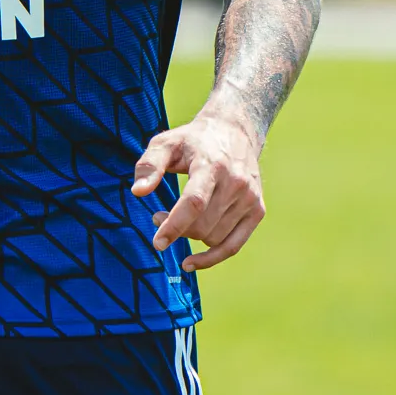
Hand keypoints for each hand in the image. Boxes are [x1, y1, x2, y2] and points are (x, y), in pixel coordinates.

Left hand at [131, 112, 265, 271]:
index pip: (195, 202)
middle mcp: (236, 182)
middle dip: (176, 228)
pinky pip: (233, 246)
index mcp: (212, 164)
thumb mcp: (166, 142)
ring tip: (176, 219)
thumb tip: (138, 192)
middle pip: (202, 225)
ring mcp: (250, 198)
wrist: (234, 132)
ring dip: (190, 237)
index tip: (158, 242)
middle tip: (157, 216)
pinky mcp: (257, 210)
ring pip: (214, 237)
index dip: (175, 225)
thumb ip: (149, 164)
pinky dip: (211, 258)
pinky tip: (190, 262)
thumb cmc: (193, 140)